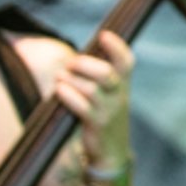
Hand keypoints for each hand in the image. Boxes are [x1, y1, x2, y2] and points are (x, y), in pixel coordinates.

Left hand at [54, 31, 134, 172]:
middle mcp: (119, 95)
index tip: (103, 35)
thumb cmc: (105, 116)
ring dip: (72, 80)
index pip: (126, 61)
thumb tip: (76, 58)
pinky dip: (68, 96)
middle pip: (108, 73)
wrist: (112, 151)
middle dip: (86, 64)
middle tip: (71, 63)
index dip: (117, 46)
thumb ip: (99, 77)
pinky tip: (59, 91)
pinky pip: (82, 107)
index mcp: (123, 85)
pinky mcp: (97, 124)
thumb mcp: (110, 96)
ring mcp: (109, 110)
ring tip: (60, 77)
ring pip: (92, 90)